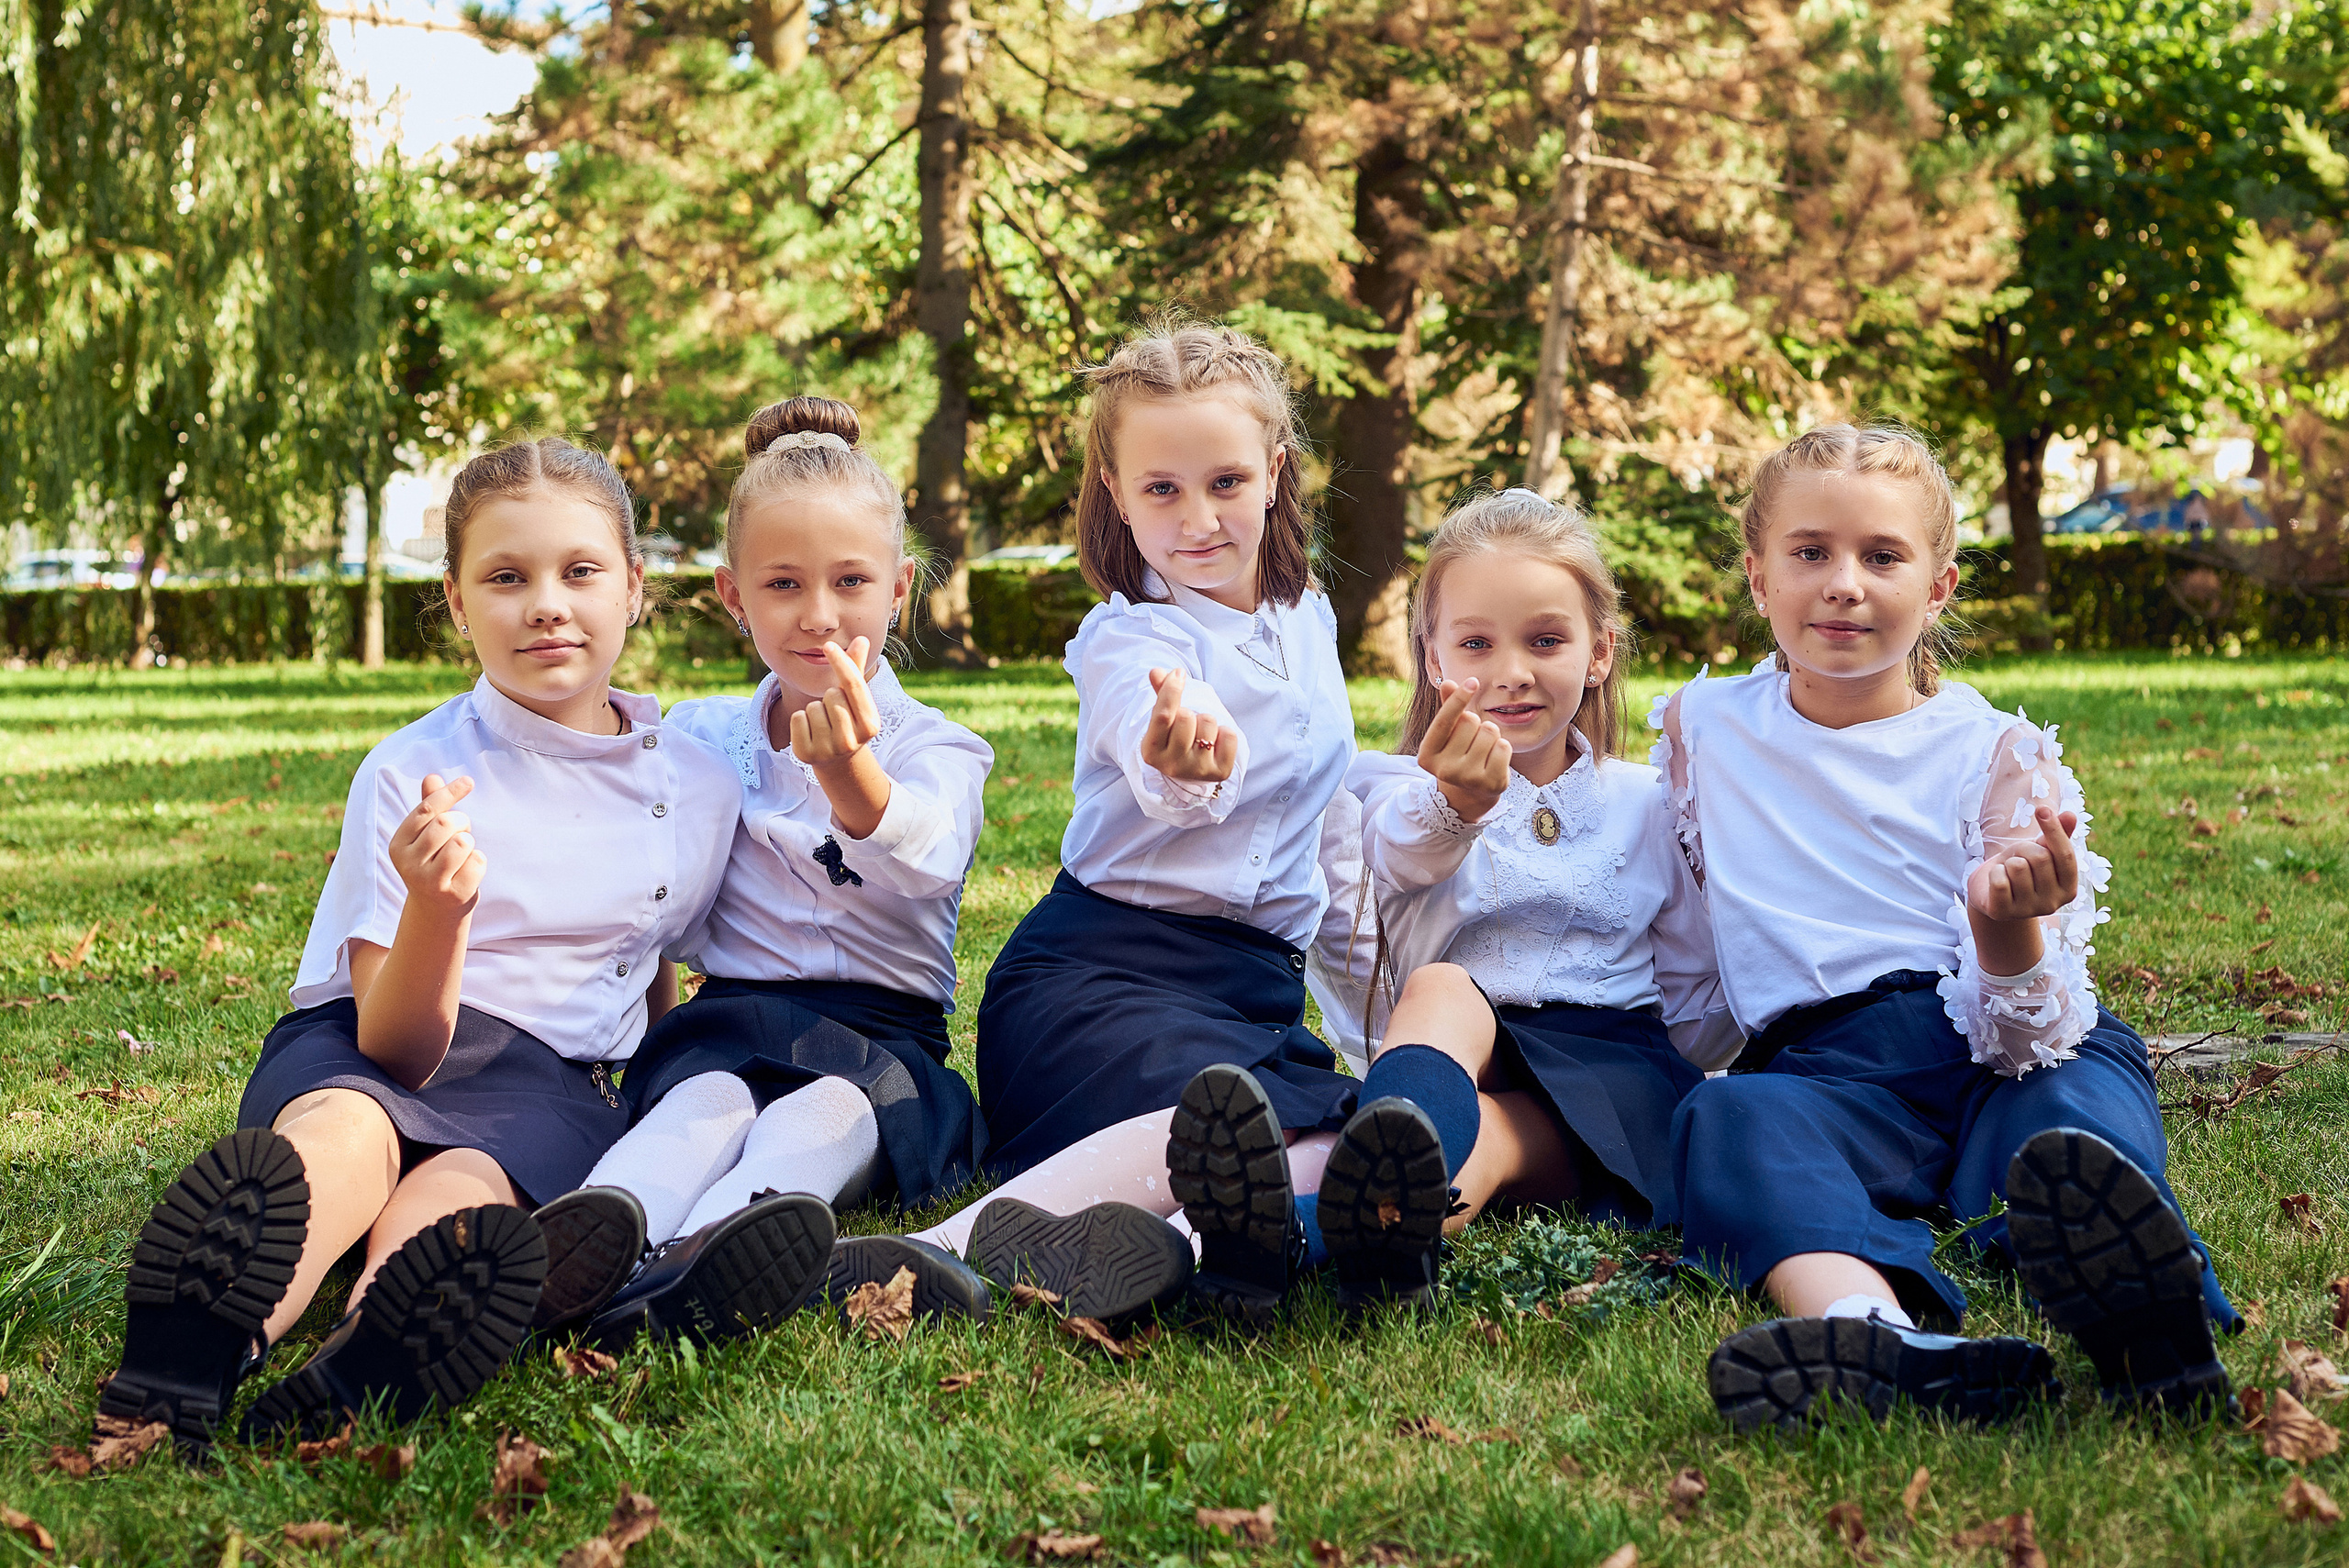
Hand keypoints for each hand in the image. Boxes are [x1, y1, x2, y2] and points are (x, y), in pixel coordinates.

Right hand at [389, 773, 486, 919]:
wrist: (436, 910)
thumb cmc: (433, 862)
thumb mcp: (426, 835)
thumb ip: (429, 807)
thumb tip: (432, 777)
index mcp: (398, 844)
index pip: (425, 810)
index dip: (449, 792)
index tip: (468, 781)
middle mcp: (409, 864)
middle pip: (447, 823)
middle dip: (462, 822)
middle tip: (461, 833)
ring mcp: (430, 882)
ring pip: (463, 841)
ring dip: (470, 842)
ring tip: (462, 854)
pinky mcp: (453, 895)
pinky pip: (478, 861)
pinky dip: (479, 862)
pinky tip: (467, 872)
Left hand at [789, 638, 884, 766]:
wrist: (838, 762)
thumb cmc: (849, 721)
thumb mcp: (856, 700)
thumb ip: (857, 670)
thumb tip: (862, 638)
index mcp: (870, 725)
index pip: (854, 685)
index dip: (841, 662)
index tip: (828, 645)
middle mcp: (852, 740)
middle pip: (831, 694)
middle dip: (830, 697)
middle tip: (835, 714)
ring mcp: (828, 750)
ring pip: (813, 706)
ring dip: (815, 710)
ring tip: (824, 725)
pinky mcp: (806, 754)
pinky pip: (797, 718)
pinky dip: (800, 721)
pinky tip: (811, 732)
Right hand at [1140, 667, 1236, 785]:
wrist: (1194, 769)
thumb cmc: (1176, 738)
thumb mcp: (1164, 720)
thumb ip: (1161, 695)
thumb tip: (1156, 671)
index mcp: (1151, 751)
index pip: (1162, 715)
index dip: (1171, 689)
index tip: (1179, 673)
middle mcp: (1172, 765)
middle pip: (1186, 717)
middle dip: (1190, 712)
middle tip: (1188, 724)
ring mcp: (1197, 771)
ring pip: (1208, 722)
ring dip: (1207, 722)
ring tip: (1201, 735)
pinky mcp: (1220, 772)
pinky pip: (1229, 735)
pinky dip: (1225, 733)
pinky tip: (1216, 744)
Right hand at [1416, 678, 1510, 819]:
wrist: (1469, 794)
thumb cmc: (1457, 755)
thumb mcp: (1448, 734)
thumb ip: (1448, 709)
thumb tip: (1448, 682)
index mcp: (1427, 755)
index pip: (1445, 720)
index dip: (1459, 699)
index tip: (1472, 681)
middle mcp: (1445, 770)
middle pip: (1471, 721)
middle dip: (1475, 724)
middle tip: (1471, 741)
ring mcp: (1469, 779)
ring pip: (1490, 731)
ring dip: (1490, 735)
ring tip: (1483, 750)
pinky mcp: (1492, 784)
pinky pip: (1504, 746)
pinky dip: (1503, 748)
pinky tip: (1493, 759)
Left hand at [1968, 806, 2079, 923]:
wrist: (1991, 893)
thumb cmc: (2022, 868)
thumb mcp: (2041, 849)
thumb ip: (2058, 835)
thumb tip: (2070, 815)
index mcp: (2069, 888)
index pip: (2066, 855)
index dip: (2054, 830)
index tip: (2042, 809)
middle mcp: (2052, 903)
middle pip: (2039, 858)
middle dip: (2023, 850)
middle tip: (2017, 859)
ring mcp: (2027, 911)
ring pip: (2017, 867)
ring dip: (2007, 862)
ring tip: (2007, 872)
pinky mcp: (2002, 913)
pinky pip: (1999, 880)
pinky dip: (1994, 873)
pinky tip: (1996, 881)